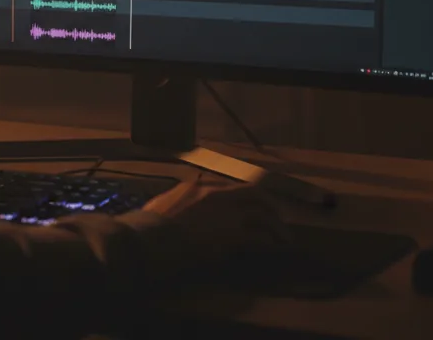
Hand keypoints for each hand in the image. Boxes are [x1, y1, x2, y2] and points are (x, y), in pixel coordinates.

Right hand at [141, 174, 290, 263]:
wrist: (150, 237)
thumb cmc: (149, 223)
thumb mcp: (164, 202)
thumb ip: (179, 199)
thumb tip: (181, 203)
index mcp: (200, 185)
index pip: (231, 186)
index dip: (245, 197)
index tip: (251, 205)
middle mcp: (218, 193)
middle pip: (254, 193)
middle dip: (268, 204)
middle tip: (276, 216)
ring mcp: (227, 212)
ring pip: (262, 214)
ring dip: (275, 226)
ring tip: (282, 238)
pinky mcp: (232, 234)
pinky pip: (258, 236)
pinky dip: (268, 242)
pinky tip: (272, 248)